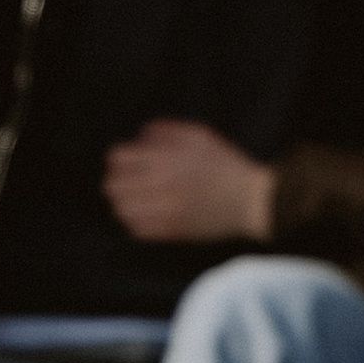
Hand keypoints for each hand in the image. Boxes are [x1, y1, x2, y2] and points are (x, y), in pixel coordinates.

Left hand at [101, 120, 275, 244]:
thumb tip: (139, 136)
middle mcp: (162, 185)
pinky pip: (138, 230)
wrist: (249, 200)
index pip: (119, 159)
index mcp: (166, 159)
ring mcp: (167, 211)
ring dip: (121, 202)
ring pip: (122, 210)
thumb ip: (165, 131)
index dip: (115, 159)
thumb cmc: (225, 164)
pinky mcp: (173, 231)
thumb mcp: (198, 135)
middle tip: (122, 180)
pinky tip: (140, 215)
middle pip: (114, 186)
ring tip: (129, 198)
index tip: (121, 161)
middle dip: (114, 181)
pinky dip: (132, 222)